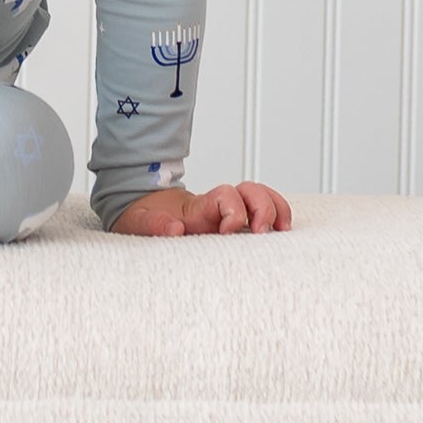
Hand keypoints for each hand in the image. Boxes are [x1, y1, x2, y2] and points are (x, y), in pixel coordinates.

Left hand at [110, 179, 291, 235]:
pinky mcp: (235, 227)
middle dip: (262, 207)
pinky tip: (283, 230)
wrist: (146, 217)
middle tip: (261, 231)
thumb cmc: (146, 220)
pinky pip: (262, 213)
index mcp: (199, 207)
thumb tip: (175, 228)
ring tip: (282, 230)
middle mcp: (219, 207)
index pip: (224, 196)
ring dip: (276, 208)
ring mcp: (229, 214)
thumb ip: (155, 223)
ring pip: (261, 197)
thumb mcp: (140, 222)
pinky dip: (277, 215)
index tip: (228, 231)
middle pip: (250, 191)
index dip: (233, 210)